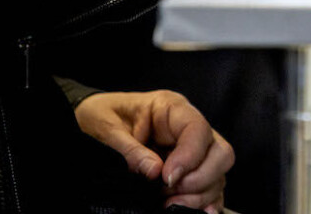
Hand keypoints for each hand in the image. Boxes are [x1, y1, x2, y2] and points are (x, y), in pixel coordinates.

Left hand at [74, 90, 233, 213]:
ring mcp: (192, 149)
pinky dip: (205, 202)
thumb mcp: (106, 129)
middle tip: (168, 191)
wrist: (90, 121)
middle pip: (220, 152)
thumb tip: (155, 172)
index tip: (167, 178)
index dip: (190, 156)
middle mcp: (188, 127)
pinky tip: (191, 211)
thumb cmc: (101, 116)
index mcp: (171, 108)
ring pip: (219, 173)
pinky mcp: (189, 169)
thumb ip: (130, 150)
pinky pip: (210, 186)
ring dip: (199, 194)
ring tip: (169, 203)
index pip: (198, 129)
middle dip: (200, 178)